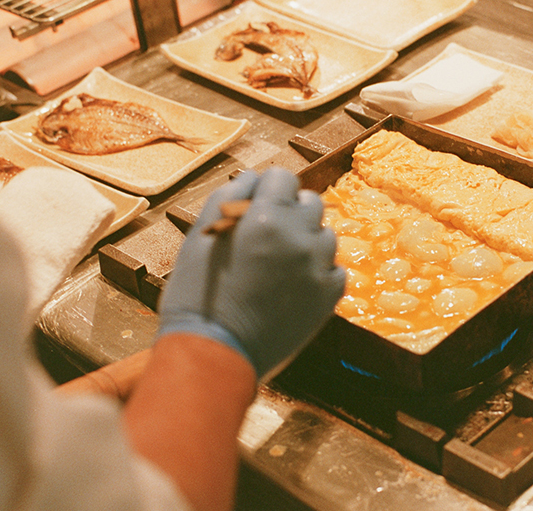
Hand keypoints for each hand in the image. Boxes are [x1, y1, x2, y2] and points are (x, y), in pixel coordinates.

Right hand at [157, 168, 344, 378]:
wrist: (214, 355)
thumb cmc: (197, 296)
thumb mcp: (198, 238)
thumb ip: (226, 198)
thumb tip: (251, 178)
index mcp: (264, 217)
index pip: (282, 177)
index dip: (267, 190)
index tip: (257, 207)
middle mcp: (298, 237)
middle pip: (310, 202)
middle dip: (290, 212)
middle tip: (266, 237)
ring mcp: (318, 268)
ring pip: (326, 235)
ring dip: (306, 241)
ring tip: (278, 265)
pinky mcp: (329, 298)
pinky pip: (335, 270)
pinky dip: (318, 272)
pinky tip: (292, 286)